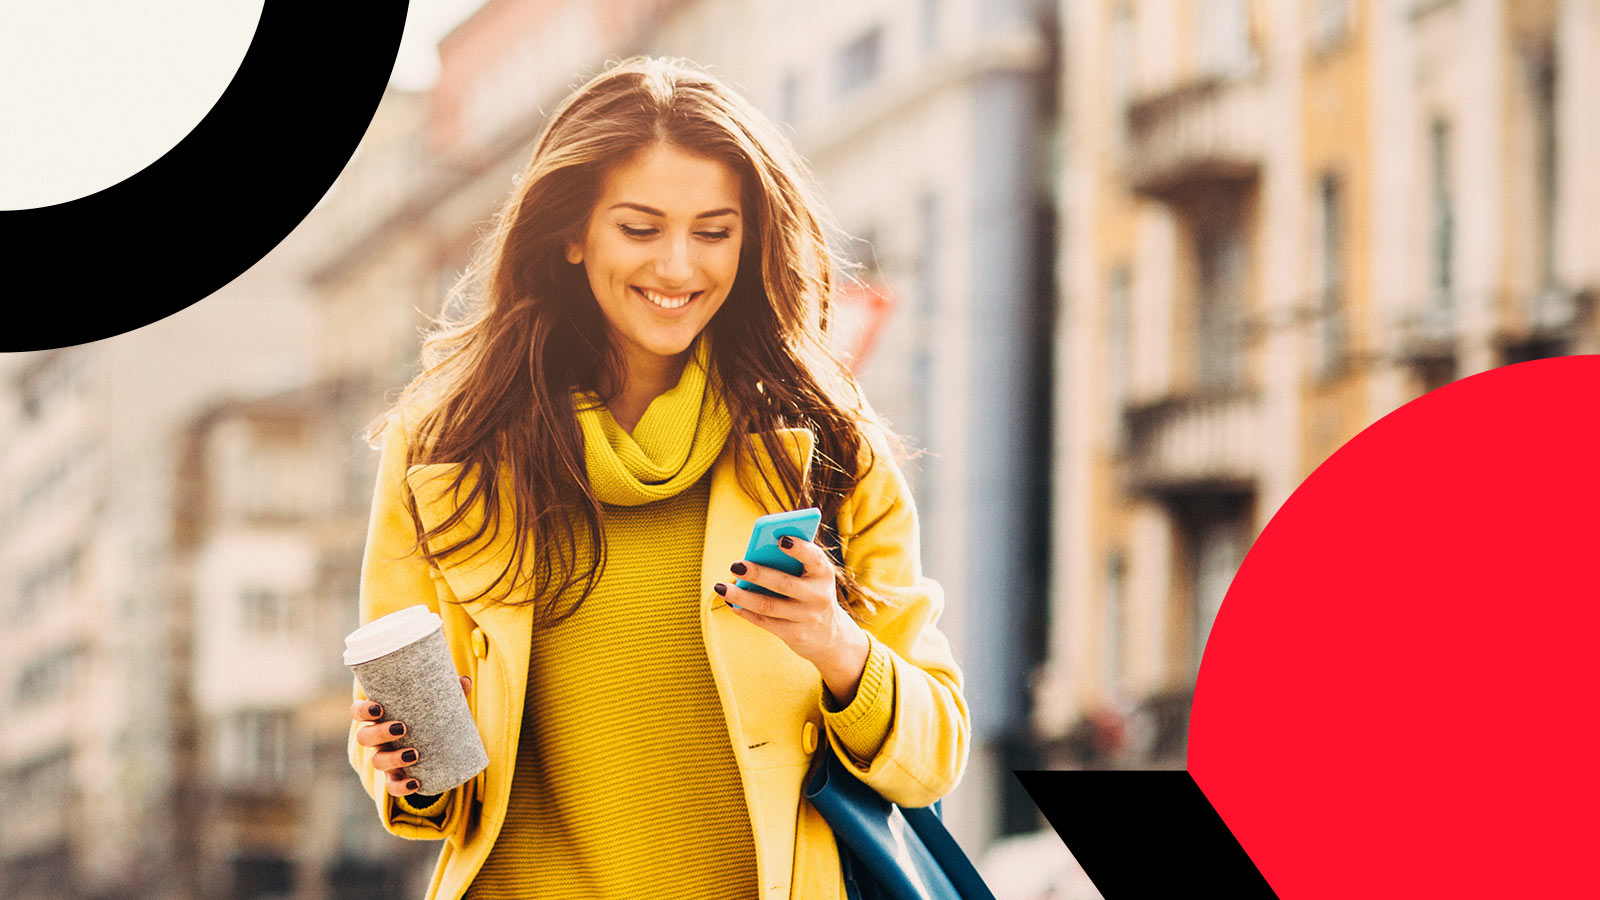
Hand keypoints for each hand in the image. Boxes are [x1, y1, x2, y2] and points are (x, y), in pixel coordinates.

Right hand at [351, 675, 470, 796]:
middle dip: (379, 732)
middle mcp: (377, 738)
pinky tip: (416, 783)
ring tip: (414, 754)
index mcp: (380, 716)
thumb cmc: (429, 716)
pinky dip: (401, 786)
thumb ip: (449, 691)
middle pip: (363, 737)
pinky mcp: (396, 776)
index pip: (358, 711)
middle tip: (401, 728)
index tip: (378, 708)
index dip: (362, 710)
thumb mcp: (437, 703)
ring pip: (376, 761)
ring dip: (392, 758)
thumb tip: (465, 680)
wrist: (437, 747)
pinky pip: (392, 786)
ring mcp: (385, 758)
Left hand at [716, 536, 870, 704]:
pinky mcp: (795, 636)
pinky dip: (745, 611)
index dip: (799, 549)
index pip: (814, 558)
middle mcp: (819, 596)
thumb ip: (791, 563)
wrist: (830, 637)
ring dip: (742, 596)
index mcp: (824, 573)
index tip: (780, 539)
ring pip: (768, 606)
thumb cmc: (811, 594)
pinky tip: (731, 602)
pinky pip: (764, 622)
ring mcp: (807, 618)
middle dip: (758, 574)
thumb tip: (754, 554)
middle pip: (784, 584)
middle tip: (735, 565)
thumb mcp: (812, 577)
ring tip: (720, 586)